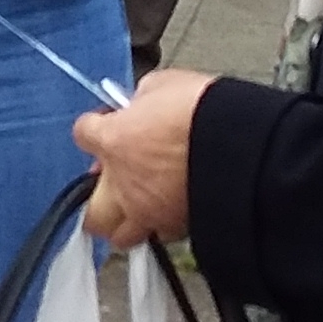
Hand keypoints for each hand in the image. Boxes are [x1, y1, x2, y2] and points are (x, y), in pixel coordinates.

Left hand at [75, 68, 214, 248]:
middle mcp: (124, 185)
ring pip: (123, 237)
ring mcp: (151, 212)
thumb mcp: (164, 85)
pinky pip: (162, 235)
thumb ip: (143, 99)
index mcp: (114, 142)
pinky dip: (163, 225)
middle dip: (97, 201)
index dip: (93, 128)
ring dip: (127, 222)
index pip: (83, 135)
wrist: (239, 144)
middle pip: (92, 213)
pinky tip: (171, 211)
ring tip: (138, 207)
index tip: (105, 124)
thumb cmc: (203, 110)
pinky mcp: (180, 228)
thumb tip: (142, 104)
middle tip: (109, 186)